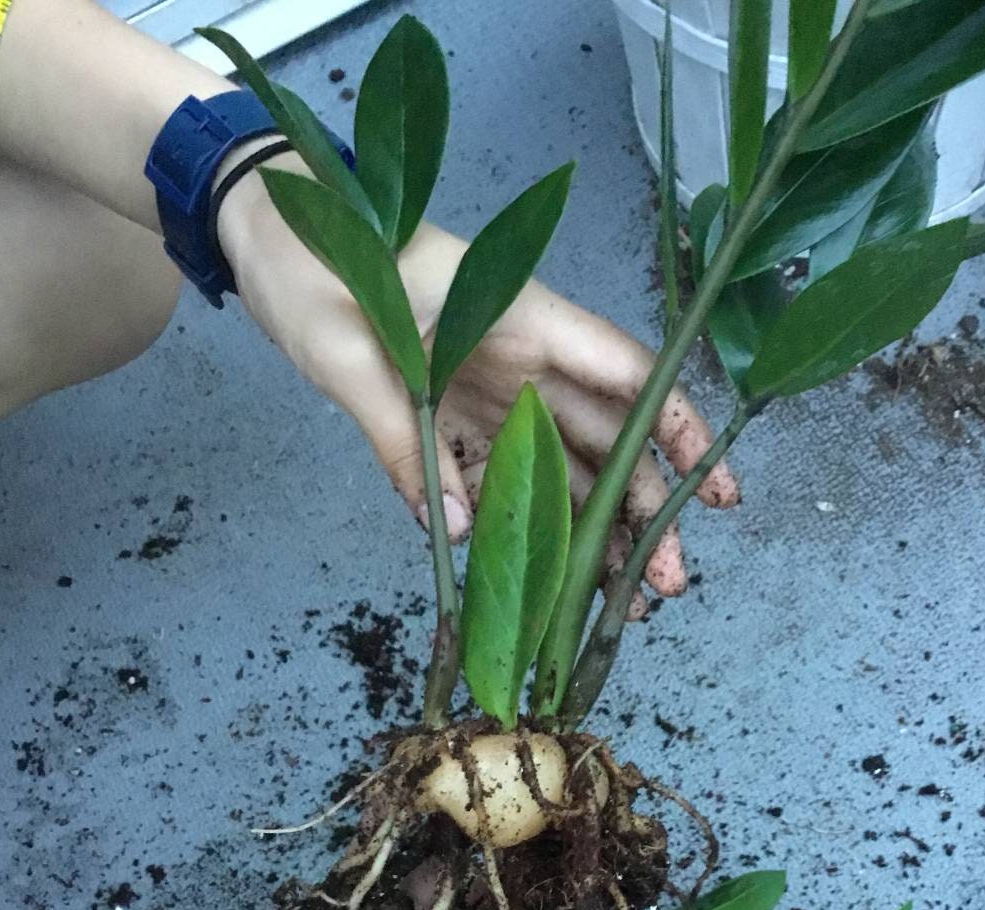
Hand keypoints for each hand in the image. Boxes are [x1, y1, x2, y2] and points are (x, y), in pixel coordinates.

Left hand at [218, 171, 738, 612]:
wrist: (267, 232)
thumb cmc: (314, 264)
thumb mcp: (350, 353)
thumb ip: (406, 440)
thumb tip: (457, 530)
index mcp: (521, 320)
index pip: (626, 376)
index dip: (681, 433)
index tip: (717, 492)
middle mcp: (521, 361)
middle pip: (607, 440)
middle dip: (646, 513)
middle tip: (669, 586)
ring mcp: (490, 394)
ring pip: (564, 472)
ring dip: (598, 537)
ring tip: (624, 603)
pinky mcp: (452, 420)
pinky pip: (500, 484)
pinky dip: (527, 533)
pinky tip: (553, 584)